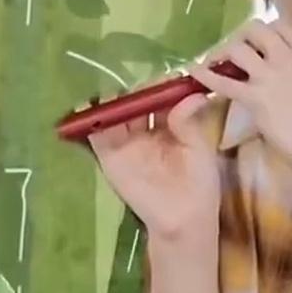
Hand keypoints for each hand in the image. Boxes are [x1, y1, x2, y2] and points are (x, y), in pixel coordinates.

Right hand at [88, 92, 221, 240]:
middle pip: (137, 101)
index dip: (164, 85)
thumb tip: (194, 94)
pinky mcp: (110, 156)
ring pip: (116, 113)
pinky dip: (92, 121)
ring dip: (114, 101)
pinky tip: (93, 108)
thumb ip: (188, 121)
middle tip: (145, 84)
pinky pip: (97, 135)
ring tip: (119, 92)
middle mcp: (146, 129)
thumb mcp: (198, 147)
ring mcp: (126, 142)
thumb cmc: (199, 182)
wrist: (185, 217)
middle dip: (138, 90)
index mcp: (170, 124)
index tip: (171, 76)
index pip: (162, 96)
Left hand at [187, 19, 291, 167]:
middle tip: (231, 54)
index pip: (277, 25)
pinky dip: (205, 75)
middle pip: (253, 29)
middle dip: (238, 38)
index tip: (253, 43)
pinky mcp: (255, 97)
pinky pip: (222, 80)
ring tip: (214, 64)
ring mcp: (270, 75)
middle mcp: (287, 56)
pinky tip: (194, 73)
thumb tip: (275, 69)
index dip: (261, 32)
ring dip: (221, 54)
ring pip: (236, 48)